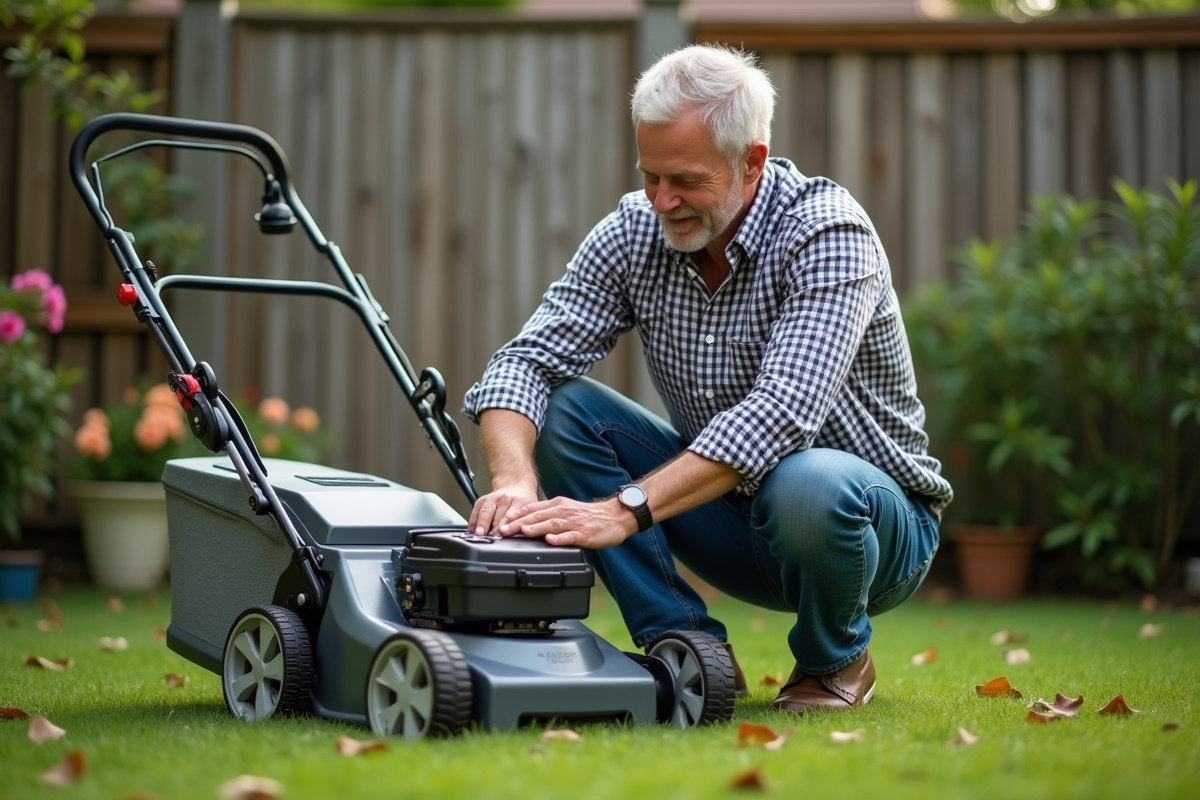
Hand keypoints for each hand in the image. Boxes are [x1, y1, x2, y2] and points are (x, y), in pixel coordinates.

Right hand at [468, 482, 538, 535]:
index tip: (502, 533)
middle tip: (492, 539)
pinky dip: (474, 522)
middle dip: (494, 528)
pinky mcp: (482, 500)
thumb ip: (527, 522)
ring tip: (479, 533)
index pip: (512, 516)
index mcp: (520, 501)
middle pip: (497, 515)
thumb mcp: (531, 511)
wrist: (515, 487)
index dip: (506, 526)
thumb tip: (522, 536)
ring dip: (482, 523)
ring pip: (485, 511)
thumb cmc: (523, 502)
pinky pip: (476, 511)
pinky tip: (473, 530)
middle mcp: (505, 498)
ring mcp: (492, 498)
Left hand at [499, 496, 634, 548]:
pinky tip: (551, 541)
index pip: (533, 508)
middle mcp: (564, 511)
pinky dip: (560, 538)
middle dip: (519, 523)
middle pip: (538, 516)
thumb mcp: (567, 511)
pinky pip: (571, 536)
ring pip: (552, 524)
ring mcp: (574, 523)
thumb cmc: (590, 517)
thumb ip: (550, 516)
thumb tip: (529, 523)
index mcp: (558, 505)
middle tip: (504, 530)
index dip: (517, 515)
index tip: (502, 521)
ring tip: (523, 532)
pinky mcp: (585, 534)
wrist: (616, 516)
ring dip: (536, 528)